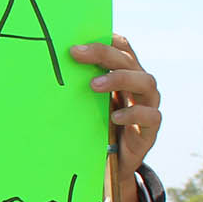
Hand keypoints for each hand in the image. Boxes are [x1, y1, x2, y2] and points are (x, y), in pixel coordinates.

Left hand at [70, 35, 160, 172]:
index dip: (107, 40)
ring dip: (120, 79)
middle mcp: (140, 85)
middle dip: (103, 54)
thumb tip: (52, 66)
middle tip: (77, 53)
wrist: (112, 163)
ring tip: (94, 85)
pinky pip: (150, 116)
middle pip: (129, 61)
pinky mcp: (151, 129)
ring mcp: (149, 105)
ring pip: (146, 82)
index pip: (123, 48)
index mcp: (126, 74)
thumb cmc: (98, 126)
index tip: (82, 38)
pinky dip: (133, 114)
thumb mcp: (89, 103)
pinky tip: (115, 117)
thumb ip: (82, 84)